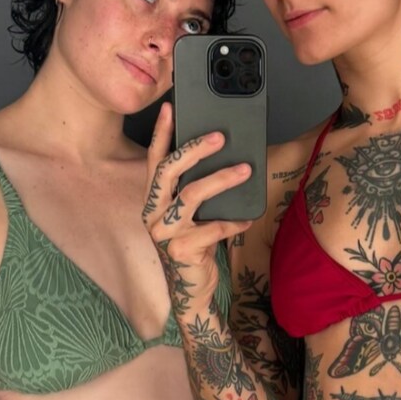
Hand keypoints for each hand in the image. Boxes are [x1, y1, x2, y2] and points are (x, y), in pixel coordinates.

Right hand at [141, 101, 251, 303]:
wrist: (193, 291)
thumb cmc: (195, 246)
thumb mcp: (192, 215)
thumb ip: (195, 190)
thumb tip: (224, 157)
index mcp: (153, 200)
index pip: (155, 160)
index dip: (161, 134)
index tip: (171, 108)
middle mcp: (152, 214)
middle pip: (170, 171)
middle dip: (195, 149)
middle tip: (220, 137)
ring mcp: (164, 232)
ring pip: (192, 194)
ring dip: (222, 178)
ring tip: (246, 169)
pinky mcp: (181, 250)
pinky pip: (213, 227)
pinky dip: (234, 221)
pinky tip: (248, 218)